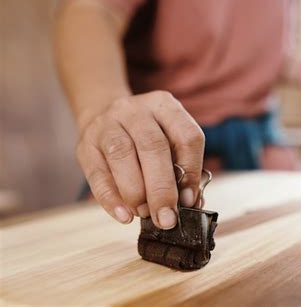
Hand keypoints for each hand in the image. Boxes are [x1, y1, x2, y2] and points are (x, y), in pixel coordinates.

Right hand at [76, 91, 204, 228]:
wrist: (104, 116)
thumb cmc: (146, 137)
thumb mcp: (168, 140)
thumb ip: (182, 168)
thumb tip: (190, 203)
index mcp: (164, 106)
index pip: (187, 136)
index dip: (191, 170)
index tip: (189, 200)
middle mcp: (135, 110)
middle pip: (153, 146)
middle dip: (162, 189)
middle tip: (167, 218)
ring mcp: (107, 124)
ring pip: (122, 155)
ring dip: (136, 193)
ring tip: (146, 214)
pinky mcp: (85, 145)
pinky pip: (97, 174)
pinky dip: (111, 199)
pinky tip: (124, 215)